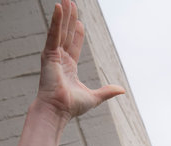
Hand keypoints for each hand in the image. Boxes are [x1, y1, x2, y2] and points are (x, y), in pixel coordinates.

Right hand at [37, 0, 123, 119]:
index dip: (77, 33)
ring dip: (64, 15)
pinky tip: (59, 7)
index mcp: (69, 68)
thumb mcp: (94, 97)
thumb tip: (122, 90)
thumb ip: (107, 91)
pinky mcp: (48, 54)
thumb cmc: (71, 107)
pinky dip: (56, 20)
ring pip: (60, 31)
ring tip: (66, 1)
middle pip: (67, 34)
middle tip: (71, 3)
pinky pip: (54, 33)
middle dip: (70, 19)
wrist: (58, 110)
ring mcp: (53, 56)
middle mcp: (60, 60)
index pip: (74, 45)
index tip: (79, 21)